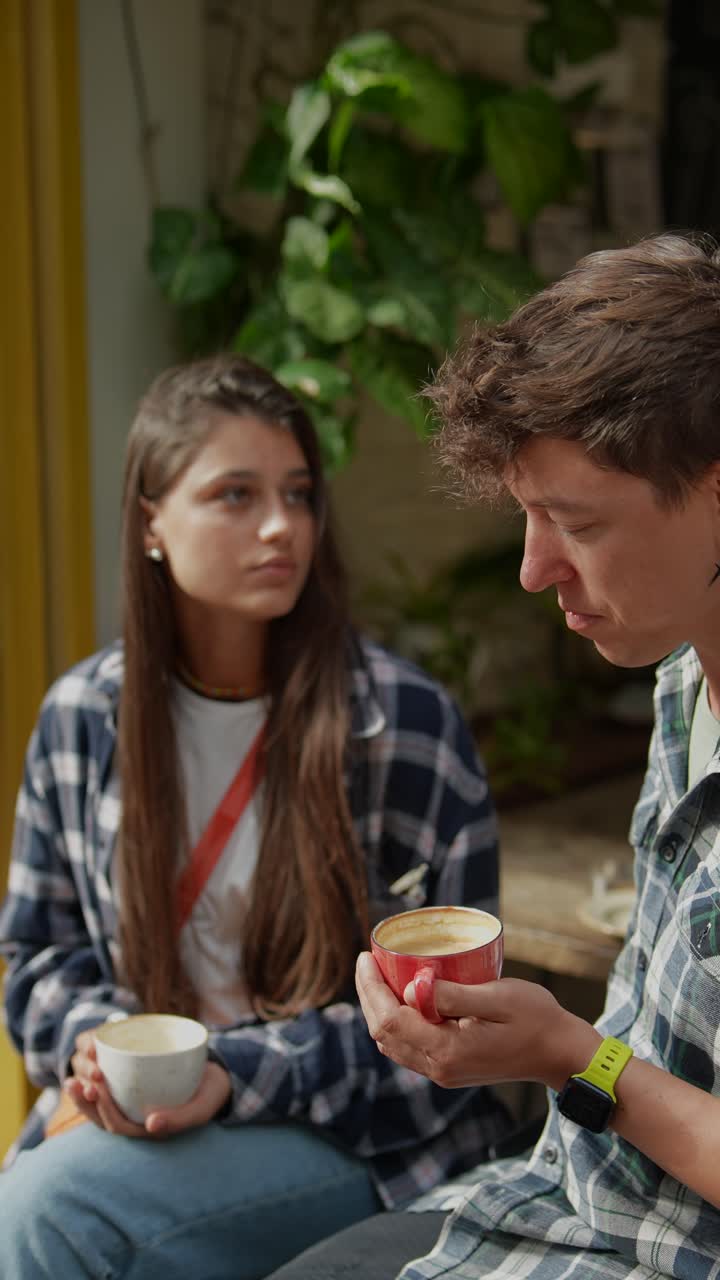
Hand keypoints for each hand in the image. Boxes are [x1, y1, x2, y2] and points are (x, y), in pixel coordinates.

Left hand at [67, 1029, 231, 1137]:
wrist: (218, 1078)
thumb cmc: (209, 1094)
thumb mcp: (201, 1107)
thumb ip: (180, 1119)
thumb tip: (151, 1126)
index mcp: (149, 1130)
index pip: (118, 1126)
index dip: (103, 1111)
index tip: (97, 1088)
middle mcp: (137, 1121)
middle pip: (102, 1118)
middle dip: (86, 1102)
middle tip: (74, 1082)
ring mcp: (133, 1106)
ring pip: (101, 1105)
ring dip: (83, 1095)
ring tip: (70, 1078)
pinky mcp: (133, 1089)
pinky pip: (109, 1088)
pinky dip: (95, 1079)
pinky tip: (85, 1062)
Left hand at [356, 952, 599, 1091]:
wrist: (559, 1053)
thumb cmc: (536, 1019)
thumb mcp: (498, 998)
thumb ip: (454, 994)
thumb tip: (413, 986)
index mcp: (447, 1051)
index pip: (390, 1020)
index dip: (371, 988)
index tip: (366, 956)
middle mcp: (439, 1067)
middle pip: (384, 1034)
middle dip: (369, 996)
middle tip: (367, 960)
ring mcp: (443, 1072)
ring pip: (392, 1043)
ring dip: (379, 1009)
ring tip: (377, 975)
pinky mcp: (449, 1069)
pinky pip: (408, 1047)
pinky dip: (395, 1022)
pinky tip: (398, 998)